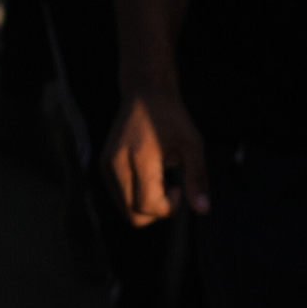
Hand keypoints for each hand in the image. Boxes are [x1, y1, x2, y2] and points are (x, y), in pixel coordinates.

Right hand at [105, 86, 210, 225]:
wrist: (145, 92)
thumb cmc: (172, 117)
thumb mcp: (192, 143)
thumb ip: (197, 177)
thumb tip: (203, 210)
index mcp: (139, 157)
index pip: (147, 205)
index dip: (168, 208)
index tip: (178, 189)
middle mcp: (116, 163)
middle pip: (133, 215)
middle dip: (156, 212)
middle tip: (170, 189)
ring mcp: (106, 164)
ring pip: (124, 209)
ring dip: (146, 205)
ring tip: (159, 180)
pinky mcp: (103, 165)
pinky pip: (119, 197)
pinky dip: (135, 196)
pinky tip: (148, 177)